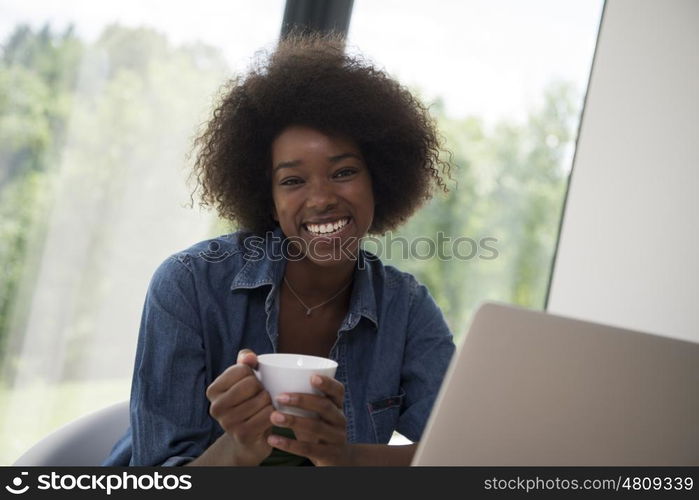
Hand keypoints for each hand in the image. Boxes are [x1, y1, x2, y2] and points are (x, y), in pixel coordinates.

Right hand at [205, 349, 274, 465]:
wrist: (249, 438)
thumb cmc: (248, 402)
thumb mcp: (244, 378)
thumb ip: (245, 361)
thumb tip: (249, 357)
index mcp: (213, 390)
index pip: (242, 369)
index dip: (253, 374)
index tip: (251, 384)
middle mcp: (215, 407)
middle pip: (251, 383)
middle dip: (262, 387)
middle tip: (260, 396)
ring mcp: (228, 423)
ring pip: (262, 399)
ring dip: (269, 401)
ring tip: (264, 407)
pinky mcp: (242, 435)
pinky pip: (268, 414)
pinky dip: (274, 413)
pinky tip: (269, 417)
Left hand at [266, 375, 352, 465]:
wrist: (338, 459)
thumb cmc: (317, 426)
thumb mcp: (315, 412)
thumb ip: (301, 396)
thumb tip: (269, 376)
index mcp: (337, 405)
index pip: (338, 390)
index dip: (327, 383)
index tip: (312, 377)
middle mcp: (340, 419)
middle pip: (324, 406)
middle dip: (302, 400)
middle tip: (279, 397)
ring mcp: (337, 438)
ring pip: (316, 427)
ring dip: (293, 421)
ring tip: (273, 417)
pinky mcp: (330, 455)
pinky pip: (309, 449)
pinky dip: (289, 444)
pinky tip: (272, 439)